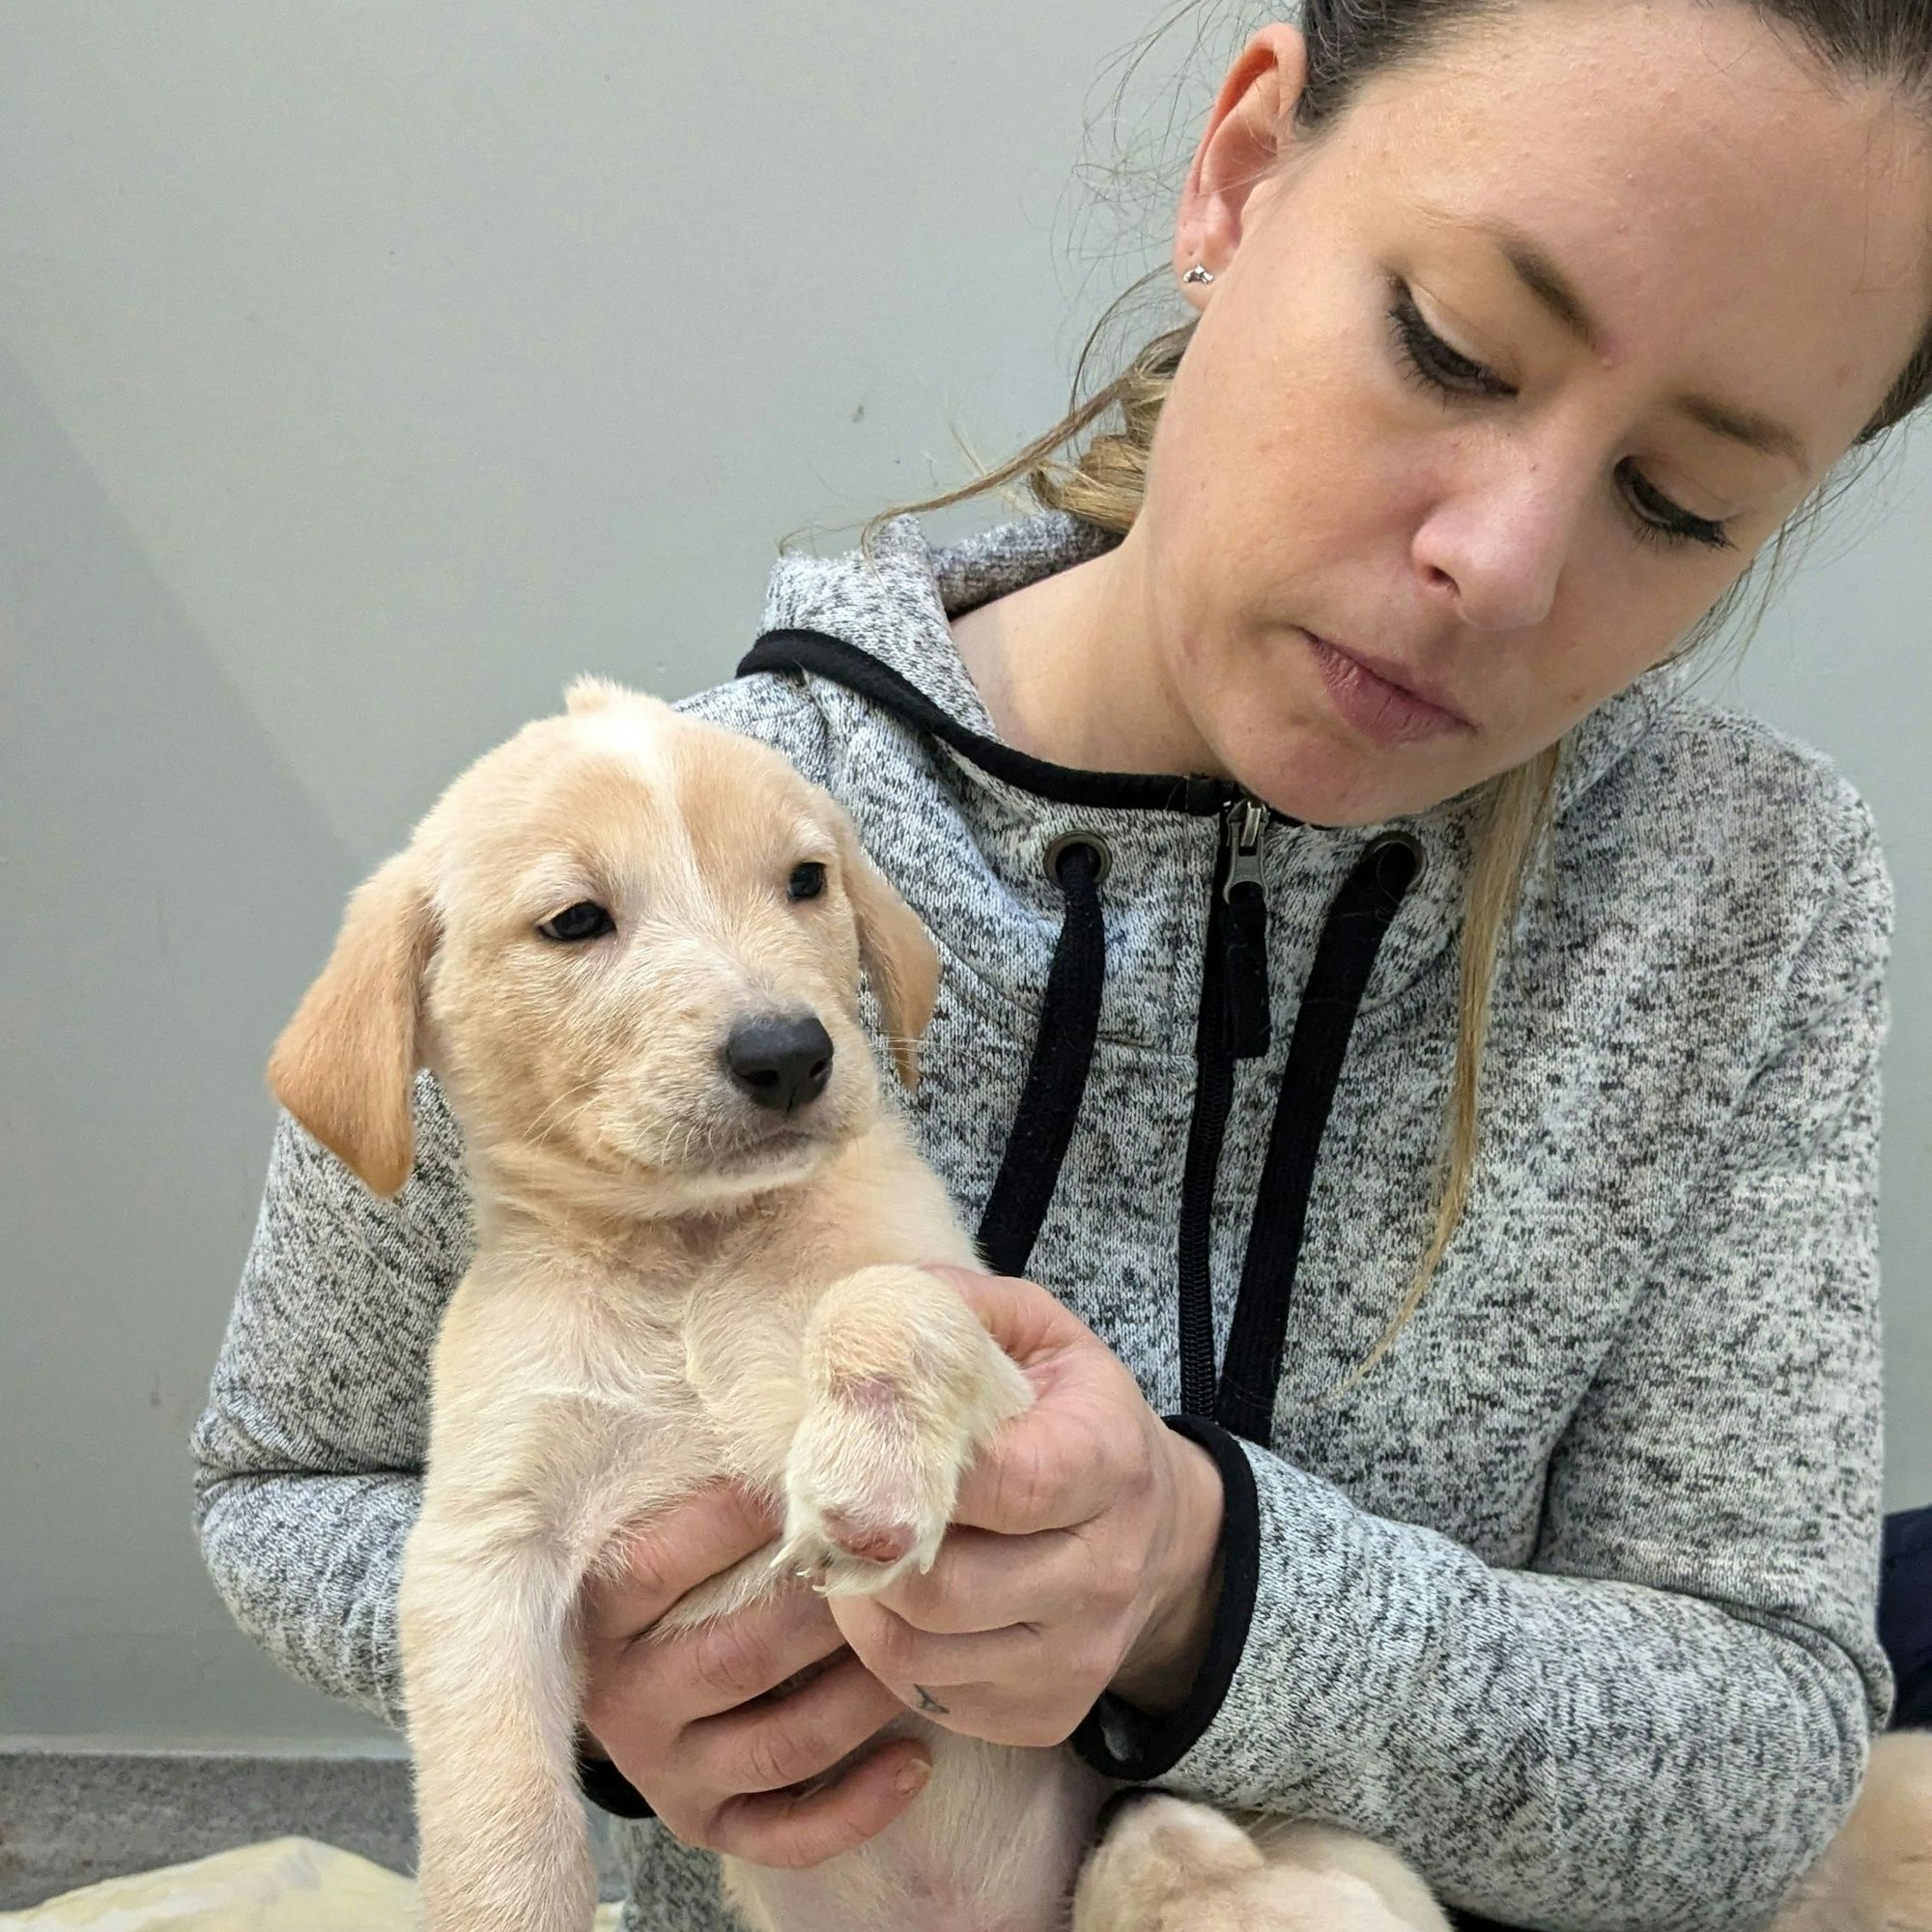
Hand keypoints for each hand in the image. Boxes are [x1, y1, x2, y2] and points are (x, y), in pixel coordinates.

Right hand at [578, 1480, 931, 1867]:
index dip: (736, 1516)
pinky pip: (787, 1833)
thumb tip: (797, 1403)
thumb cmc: (688, 1556)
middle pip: (738, 1654)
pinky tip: (918, 1758)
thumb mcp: (671, 1512)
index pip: (656, 1563)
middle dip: (830, 1609)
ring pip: (781, 1744)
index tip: (815, 1471)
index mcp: (600, 1613)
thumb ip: (718, 1470)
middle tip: (902, 1562)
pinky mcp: (707, 1821)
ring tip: (921, 1647)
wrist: (642, 1658)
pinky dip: (858, 1804)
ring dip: (863, 1697)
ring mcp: (666, 1768)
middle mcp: (623, 1699)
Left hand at [825, 1266, 1225, 1747]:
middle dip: (868, 1545)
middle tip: (836, 1505)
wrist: (1163, 1536)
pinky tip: (896, 1600)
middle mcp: (1104, 1571)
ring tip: (858, 1550)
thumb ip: (960, 1308)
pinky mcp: (1046, 1713)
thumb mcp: (1039, 1336)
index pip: (1006, 1482)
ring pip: (916, 1653)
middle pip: (942, 1585)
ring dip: (861, 1602)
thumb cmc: (1077, 1419)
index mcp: (1107, 1462)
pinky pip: (925, 1696)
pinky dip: (886, 1652)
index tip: (864, 1444)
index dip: (915, 1469)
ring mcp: (1077, 1655)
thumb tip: (872, 1311)